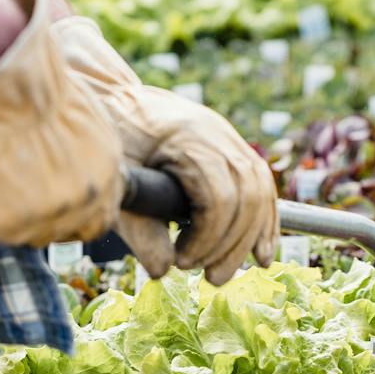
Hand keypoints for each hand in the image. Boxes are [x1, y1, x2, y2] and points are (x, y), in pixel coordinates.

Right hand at [0, 0, 124, 246]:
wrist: (3, 78)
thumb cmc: (36, 81)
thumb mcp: (84, 117)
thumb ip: (87, 154)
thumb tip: (74, 166)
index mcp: (107, 175)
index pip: (98, 220)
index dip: (74, 217)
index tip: (53, 207)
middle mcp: (83, 201)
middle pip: (60, 232)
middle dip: (38, 219)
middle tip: (13, 196)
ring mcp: (44, 216)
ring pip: (20, 235)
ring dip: (4, 215)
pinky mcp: (2, 220)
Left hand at [52, 17, 277, 286]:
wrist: (114, 94)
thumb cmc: (110, 136)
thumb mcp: (117, 182)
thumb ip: (137, 228)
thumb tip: (164, 271)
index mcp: (188, 138)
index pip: (219, 198)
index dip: (207, 239)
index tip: (182, 262)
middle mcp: (217, 133)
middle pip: (247, 198)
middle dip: (232, 246)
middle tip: (209, 278)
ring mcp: (229, 137)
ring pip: (260, 191)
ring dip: (251, 239)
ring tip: (226, 272)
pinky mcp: (232, 145)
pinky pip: (262, 184)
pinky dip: (264, 221)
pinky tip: (262, 252)